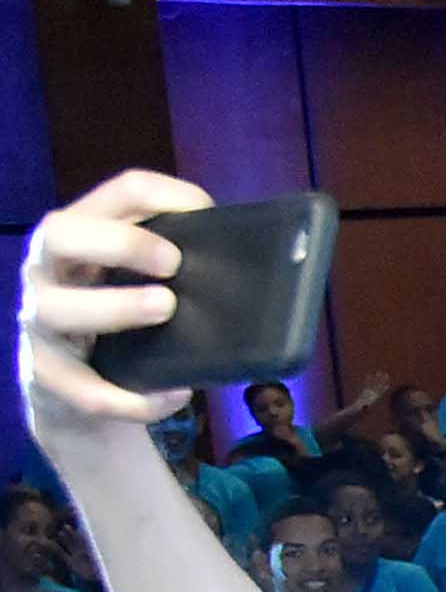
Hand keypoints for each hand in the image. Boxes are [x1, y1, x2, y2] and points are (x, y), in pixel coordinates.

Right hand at [17, 170, 219, 438]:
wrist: (74, 389)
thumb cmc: (123, 322)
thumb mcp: (140, 284)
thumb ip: (177, 271)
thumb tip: (259, 274)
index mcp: (81, 233)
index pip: (118, 193)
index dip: (164, 195)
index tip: (206, 213)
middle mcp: (47, 268)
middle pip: (61, 233)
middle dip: (120, 242)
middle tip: (173, 262)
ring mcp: (39, 321)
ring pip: (59, 309)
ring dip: (117, 307)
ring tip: (166, 308)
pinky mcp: (46, 377)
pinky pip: (88, 391)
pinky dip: (134, 399)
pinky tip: (176, 395)